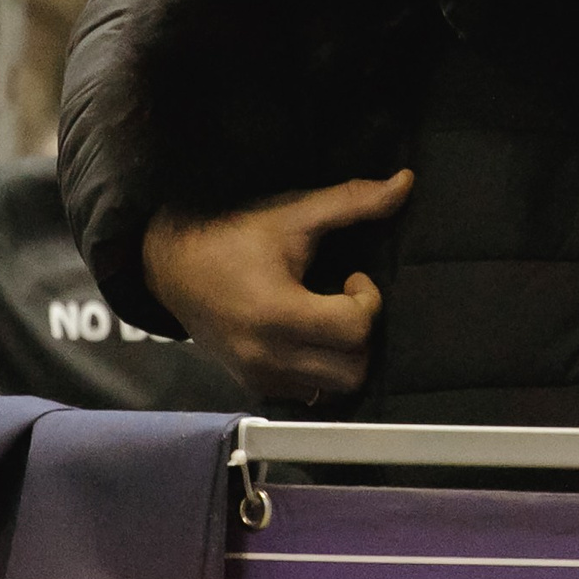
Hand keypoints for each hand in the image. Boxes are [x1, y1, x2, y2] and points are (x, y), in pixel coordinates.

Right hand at [141, 170, 411, 400]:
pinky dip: (321, 370)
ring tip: (327, 318)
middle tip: (343, 300)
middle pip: (354, 369)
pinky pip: (310, 396)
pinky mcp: (255, 386)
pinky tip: (310, 336)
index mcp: (277, 313)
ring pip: (336, 390)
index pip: (355, 328)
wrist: (172, 264)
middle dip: (360, 332)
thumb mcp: (293, 213)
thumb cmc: (234, 234)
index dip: (367, 299)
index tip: (351, 278)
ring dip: (344, 355)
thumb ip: (352, 200)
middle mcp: (267, 356)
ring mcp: (260, 377)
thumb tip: (406, 182)